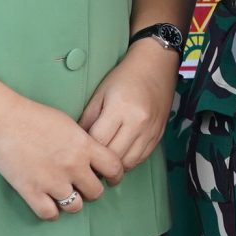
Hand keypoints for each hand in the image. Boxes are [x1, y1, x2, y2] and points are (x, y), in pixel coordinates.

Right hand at [0, 97, 126, 220]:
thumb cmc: (34, 117)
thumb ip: (84, 142)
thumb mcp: (69, 124)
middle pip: (96, 192)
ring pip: (75, 207)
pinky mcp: (31, 191)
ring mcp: (52, 181)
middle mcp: (73, 166)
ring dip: (72, 202)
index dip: (115, 176)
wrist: (3, 120)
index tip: (111, 178)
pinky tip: (48, 203)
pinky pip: (49, 214)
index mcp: (84, 146)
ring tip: (65, 195)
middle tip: (84, 187)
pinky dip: (51, 212)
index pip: (114, 168)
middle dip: (92, 190)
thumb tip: (93, 157)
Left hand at [79, 40, 176, 171]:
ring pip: (129, 162)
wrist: (155, 67)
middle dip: (99, 164)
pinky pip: (142, 158)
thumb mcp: (100, 94)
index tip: (79, 155)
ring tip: (104, 165)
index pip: (99, 142)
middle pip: (114, 156)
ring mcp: (150, 130)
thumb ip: (88, 119)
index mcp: (120, 109)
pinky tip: (120, 157)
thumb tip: (77, 143)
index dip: (87, 152)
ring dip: (115, 167)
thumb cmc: (124, 78)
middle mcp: (137, 122)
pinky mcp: (158, 135)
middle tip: (88, 166)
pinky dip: (129, 162)